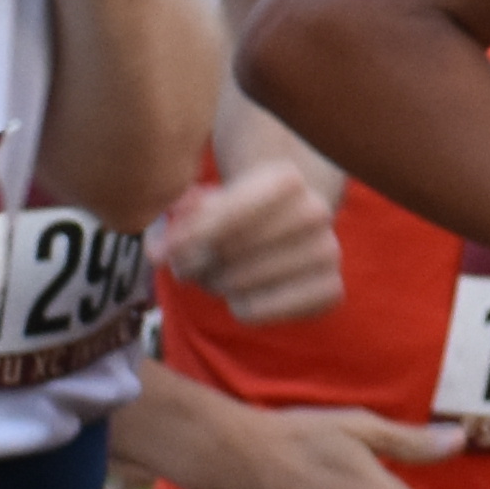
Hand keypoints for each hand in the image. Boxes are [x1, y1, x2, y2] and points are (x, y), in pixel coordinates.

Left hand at [157, 160, 343, 326]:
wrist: (284, 231)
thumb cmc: (234, 215)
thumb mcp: (202, 204)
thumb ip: (174, 219)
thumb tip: (158, 253)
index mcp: (286, 178)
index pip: (227, 214)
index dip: (189, 236)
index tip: (168, 248)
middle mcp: (316, 211)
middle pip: (230, 251)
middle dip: (197, 263)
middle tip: (188, 265)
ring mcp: (328, 251)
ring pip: (240, 282)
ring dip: (216, 285)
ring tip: (219, 275)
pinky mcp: (332, 290)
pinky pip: (257, 310)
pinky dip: (240, 307)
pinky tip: (247, 292)